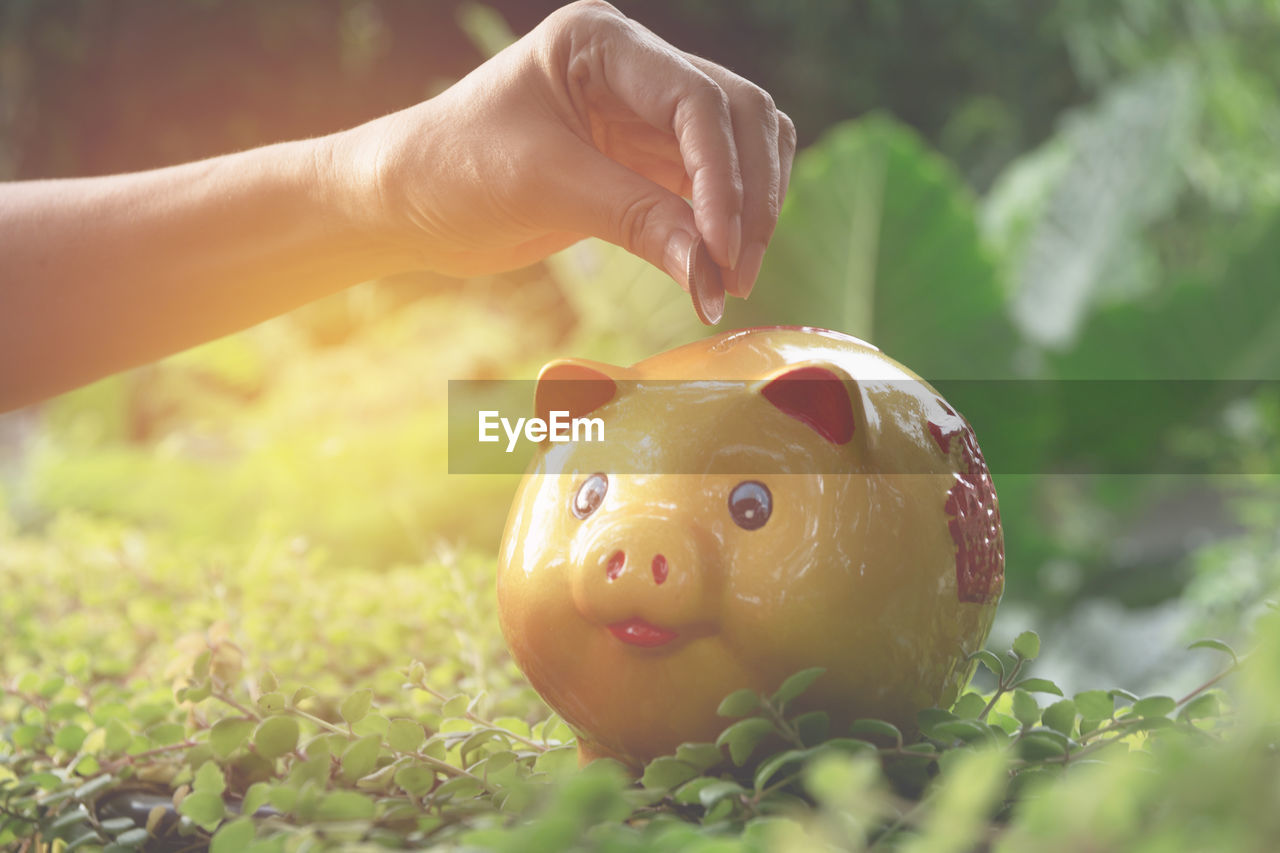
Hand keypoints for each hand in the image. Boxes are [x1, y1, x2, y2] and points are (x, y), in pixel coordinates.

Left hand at [328, 0, 795, 297]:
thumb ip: (636, 221)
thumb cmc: (451, 170)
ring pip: (740, 150)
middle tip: (736, 275)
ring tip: (731, 280)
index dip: (723, 177)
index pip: (697, 100)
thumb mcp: (544, 187)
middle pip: (738, 118)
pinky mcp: (646, 163)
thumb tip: (713, 276)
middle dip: (749, 197)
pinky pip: (712, 189)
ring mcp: (645, 115)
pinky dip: (724, 228)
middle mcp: (635, 68)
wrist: (408, 202)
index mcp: (602, 43)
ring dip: (750, 212)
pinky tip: (715, 271)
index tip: (722, 251)